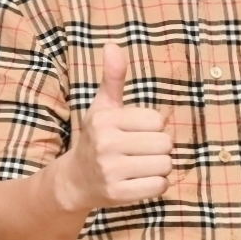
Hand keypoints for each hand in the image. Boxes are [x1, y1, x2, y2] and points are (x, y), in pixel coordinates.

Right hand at [44, 42, 172, 216]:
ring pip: (165, 165)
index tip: (135, 132)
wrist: (75, 180)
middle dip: (158, 148)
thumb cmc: (96, 138)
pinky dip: (156, 184)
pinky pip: (159, 186)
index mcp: (105, 120)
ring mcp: (111, 171)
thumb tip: (113, 45)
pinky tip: (139, 180)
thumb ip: (112, 77)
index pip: (157, 120)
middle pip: (165, 143)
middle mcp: (106, 144)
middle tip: (140, 151)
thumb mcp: (102, 107)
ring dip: (159, 167)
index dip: (152, 127)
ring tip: (140, 166)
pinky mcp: (119, 194)